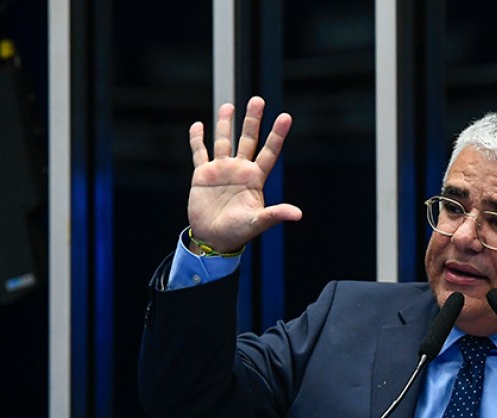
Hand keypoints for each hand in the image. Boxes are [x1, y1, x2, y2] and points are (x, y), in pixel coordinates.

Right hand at [187, 96, 302, 252]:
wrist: (214, 239)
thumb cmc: (239, 232)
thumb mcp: (258, 222)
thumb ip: (275, 214)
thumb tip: (298, 214)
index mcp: (255, 178)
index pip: (269, 151)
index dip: (277, 134)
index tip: (285, 116)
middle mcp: (240, 170)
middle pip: (248, 139)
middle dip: (252, 120)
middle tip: (258, 100)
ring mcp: (221, 170)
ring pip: (224, 141)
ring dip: (225, 124)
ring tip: (229, 106)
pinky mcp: (203, 175)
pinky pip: (200, 153)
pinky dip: (197, 140)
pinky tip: (198, 125)